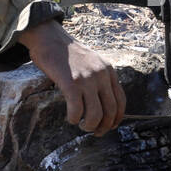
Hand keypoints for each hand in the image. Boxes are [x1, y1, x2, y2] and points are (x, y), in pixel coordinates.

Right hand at [17, 20, 125, 135]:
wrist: (50, 37)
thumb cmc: (68, 53)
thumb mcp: (93, 62)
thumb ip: (100, 78)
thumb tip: (103, 103)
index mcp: (109, 71)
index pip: (121, 101)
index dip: (117, 118)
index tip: (110, 126)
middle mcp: (101, 75)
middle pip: (110, 111)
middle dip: (104, 127)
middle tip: (95, 132)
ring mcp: (87, 79)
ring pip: (95, 114)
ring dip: (88, 126)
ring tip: (80, 125)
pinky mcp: (71, 83)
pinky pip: (76, 110)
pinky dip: (73, 119)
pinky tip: (70, 118)